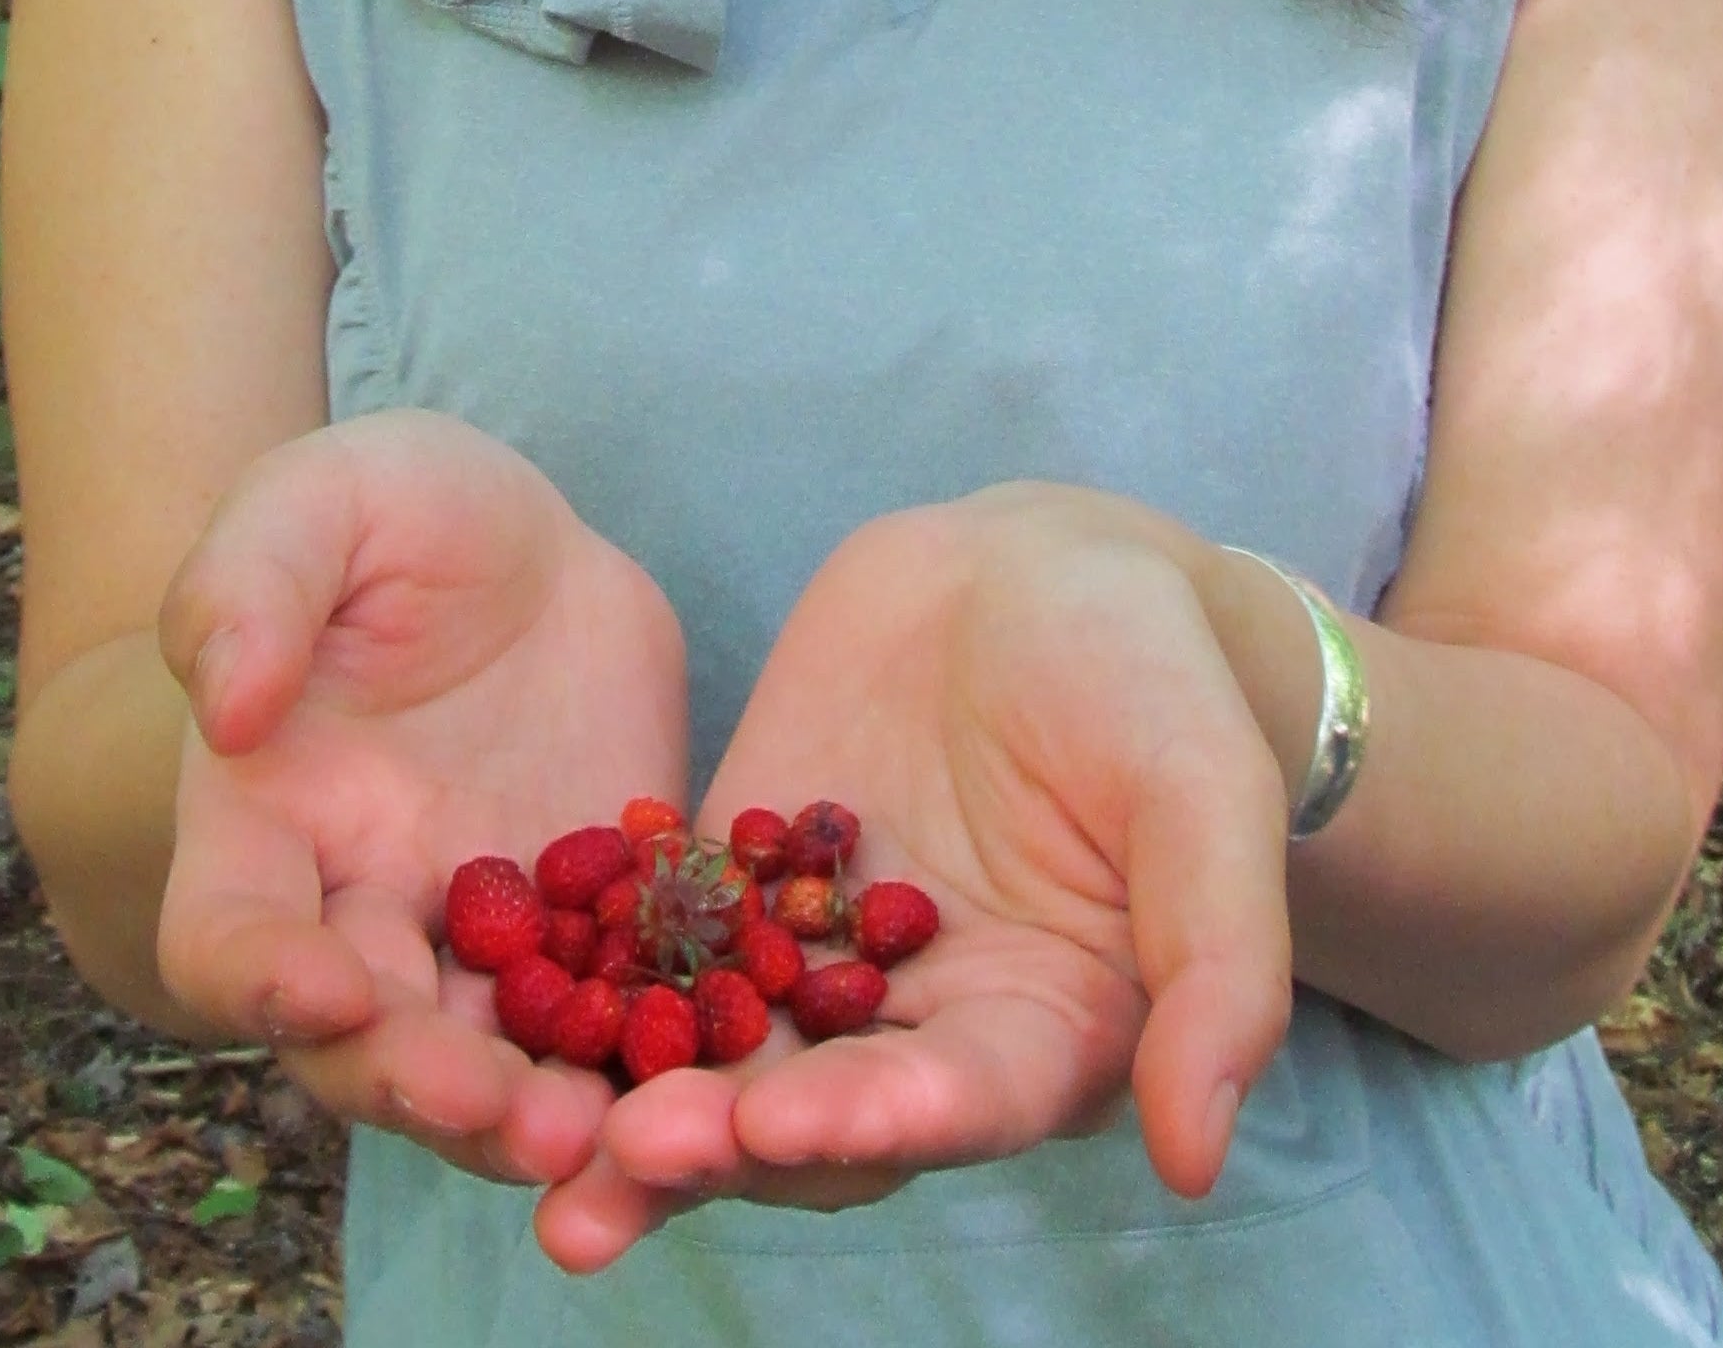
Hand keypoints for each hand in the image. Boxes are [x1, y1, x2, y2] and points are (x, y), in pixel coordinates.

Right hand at [153, 409, 686, 1192]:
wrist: (525, 548)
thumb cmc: (389, 514)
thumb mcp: (317, 500)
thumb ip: (252, 583)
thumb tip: (226, 704)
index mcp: (266, 827)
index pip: (228, 939)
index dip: (263, 981)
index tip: (326, 992)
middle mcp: (365, 912)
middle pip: (366, 1046)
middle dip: (426, 1087)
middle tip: (505, 1109)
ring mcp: (486, 939)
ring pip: (494, 1066)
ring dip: (538, 1114)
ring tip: (604, 1133)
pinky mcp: (598, 932)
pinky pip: (620, 1017)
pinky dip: (651, 1058)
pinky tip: (709, 1075)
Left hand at [539, 486, 1294, 1269]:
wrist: (1049, 568)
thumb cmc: (1155, 684)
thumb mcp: (1205, 802)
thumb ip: (1218, 969)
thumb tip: (1198, 1154)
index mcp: (1036, 1037)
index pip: (949, 1107)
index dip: (871, 1128)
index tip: (782, 1127)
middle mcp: (914, 1026)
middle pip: (810, 1115)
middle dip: (715, 1144)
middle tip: (618, 1153)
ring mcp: (812, 958)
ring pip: (714, 1054)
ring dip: (628, 1104)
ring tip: (530, 1135)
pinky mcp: (732, 879)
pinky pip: (655, 937)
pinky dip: (586, 974)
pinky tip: (504, 984)